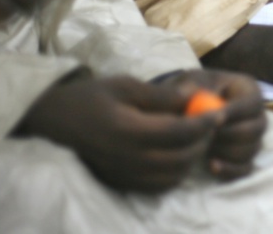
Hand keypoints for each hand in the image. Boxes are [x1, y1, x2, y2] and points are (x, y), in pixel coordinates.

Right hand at [17, 75, 219, 193]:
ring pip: (171, 177)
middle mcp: (125, 159)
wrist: (52, 121)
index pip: (178, 132)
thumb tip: (196, 97)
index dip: (204, 123)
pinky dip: (174, 173)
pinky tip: (177, 154)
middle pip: (180, 159)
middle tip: (211, 126)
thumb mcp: (125, 85)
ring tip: (196, 138)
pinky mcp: (119, 184)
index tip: (220, 113)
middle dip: (202, 142)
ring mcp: (122, 175)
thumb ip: (162, 95)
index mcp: (127, 130)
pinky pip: (157, 186)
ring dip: (190, 159)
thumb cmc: (90, 97)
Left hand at [159, 69, 266, 180]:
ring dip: (226, 151)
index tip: (214, 121)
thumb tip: (191, 93)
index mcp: (249, 91)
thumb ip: (191, 86)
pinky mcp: (245, 158)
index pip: (254, 103)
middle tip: (206, 135)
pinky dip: (230, 170)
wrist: (187, 110)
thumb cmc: (192, 92)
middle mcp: (257, 115)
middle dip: (229, 135)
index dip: (236, 113)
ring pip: (251, 150)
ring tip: (205, 145)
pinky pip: (246, 169)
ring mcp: (253, 138)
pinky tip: (211, 165)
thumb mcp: (191, 82)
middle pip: (256, 129)